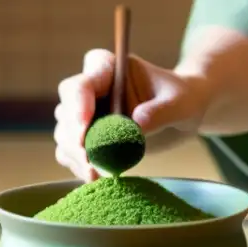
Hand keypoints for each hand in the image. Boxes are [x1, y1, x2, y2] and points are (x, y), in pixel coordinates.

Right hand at [54, 49, 211, 180]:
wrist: (182, 114)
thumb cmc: (183, 99)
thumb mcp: (181, 103)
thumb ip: (162, 110)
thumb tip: (137, 123)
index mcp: (109, 68)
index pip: (83, 84)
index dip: (79, 105)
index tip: (84, 129)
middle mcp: (91, 88)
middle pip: (66, 109)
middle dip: (74, 137)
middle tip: (91, 160)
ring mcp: (86, 113)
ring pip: (64, 133)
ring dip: (76, 155)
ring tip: (96, 174)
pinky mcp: (88, 136)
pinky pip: (72, 152)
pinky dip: (79, 166)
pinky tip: (95, 177)